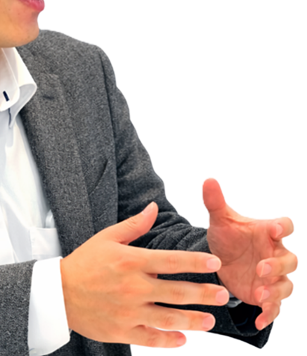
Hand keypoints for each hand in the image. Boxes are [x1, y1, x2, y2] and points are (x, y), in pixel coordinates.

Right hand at [60, 202, 230, 347]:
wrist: (59, 292)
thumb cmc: (84, 262)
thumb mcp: (107, 237)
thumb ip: (134, 225)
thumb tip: (154, 207)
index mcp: (131, 261)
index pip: (171, 261)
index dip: (195, 262)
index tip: (215, 262)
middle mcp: (133, 287)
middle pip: (176, 292)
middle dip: (203, 294)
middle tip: (224, 295)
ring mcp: (129, 312)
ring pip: (169, 318)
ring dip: (193, 320)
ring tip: (210, 320)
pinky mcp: (122, 331)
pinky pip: (152, 338)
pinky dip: (169, 340)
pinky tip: (183, 339)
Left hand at [203, 177, 296, 330]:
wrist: (221, 259)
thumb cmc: (227, 235)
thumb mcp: (219, 219)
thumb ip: (214, 201)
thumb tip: (208, 179)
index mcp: (267, 232)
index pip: (285, 225)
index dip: (282, 227)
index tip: (274, 229)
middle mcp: (274, 254)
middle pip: (290, 260)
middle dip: (278, 266)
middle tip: (260, 268)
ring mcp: (272, 277)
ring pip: (286, 285)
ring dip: (276, 291)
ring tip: (260, 295)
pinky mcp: (266, 295)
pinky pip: (275, 307)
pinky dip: (270, 313)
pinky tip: (259, 319)